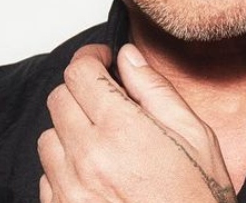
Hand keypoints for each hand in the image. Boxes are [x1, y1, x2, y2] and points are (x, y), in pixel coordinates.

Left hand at [38, 43, 236, 202]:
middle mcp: (87, 158)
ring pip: (48, 138)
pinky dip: (65, 170)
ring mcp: (70, 190)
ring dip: (70, 132)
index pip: (79, 73)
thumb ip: (155, 90)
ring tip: (103, 143)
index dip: (90, 58)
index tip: (101, 61)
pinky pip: (47, 179)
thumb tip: (128, 57)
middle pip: (59, 100)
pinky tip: (95, 176)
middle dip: (81, 91)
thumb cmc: (198, 199)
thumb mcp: (195, 136)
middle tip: (107, 100)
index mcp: (121, 130)